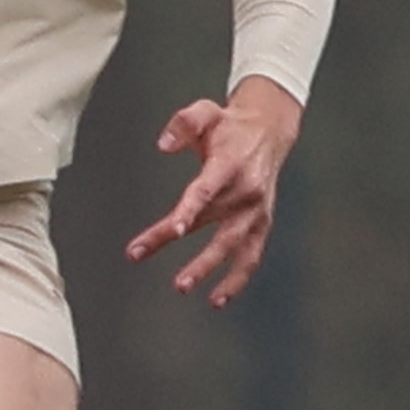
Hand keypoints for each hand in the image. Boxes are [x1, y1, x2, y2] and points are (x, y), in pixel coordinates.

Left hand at [129, 80, 301, 305]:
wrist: (269, 132)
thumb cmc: (231, 127)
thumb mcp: (207, 111)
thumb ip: (183, 123)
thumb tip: (163, 144)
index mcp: (230, 164)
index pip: (206, 191)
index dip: (189, 211)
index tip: (173, 229)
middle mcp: (245, 191)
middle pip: (208, 220)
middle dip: (172, 239)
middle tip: (140, 252)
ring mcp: (255, 212)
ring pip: (232, 246)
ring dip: (208, 269)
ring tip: (182, 286)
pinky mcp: (261, 225)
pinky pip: (251, 257)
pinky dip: (237, 280)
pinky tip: (217, 299)